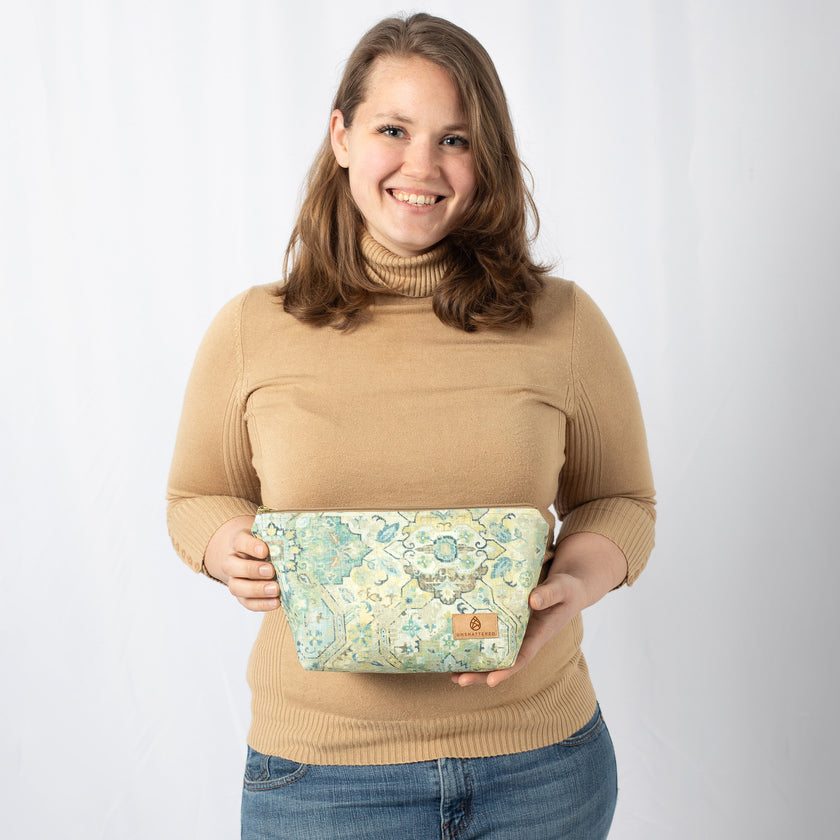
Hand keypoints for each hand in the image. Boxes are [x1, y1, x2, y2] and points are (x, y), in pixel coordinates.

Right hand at [203, 515, 279, 611]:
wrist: (253, 558)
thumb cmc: (265, 545)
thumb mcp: (269, 537)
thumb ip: (277, 539)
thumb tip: (297, 541)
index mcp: (239, 543)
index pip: (240, 541)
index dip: (251, 546)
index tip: (265, 550)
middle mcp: (232, 562)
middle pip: (232, 566)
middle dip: (252, 569)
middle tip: (271, 571)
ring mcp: (235, 580)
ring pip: (236, 587)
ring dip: (256, 590)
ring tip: (275, 589)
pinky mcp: (242, 596)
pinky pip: (247, 603)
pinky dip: (261, 604)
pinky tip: (276, 602)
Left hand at [451, 532, 626, 687]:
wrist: (570, 587)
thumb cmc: (568, 589)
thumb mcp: (563, 589)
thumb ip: (550, 594)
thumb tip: (532, 600)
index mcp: (539, 635)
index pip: (521, 658)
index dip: (506, 671)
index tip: (490, 681)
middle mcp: (525, 638)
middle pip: (502, 662)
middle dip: (481, 674)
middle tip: (458, 680)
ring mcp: (516, 632)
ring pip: (494, 653)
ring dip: (474, 664)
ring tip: (451, 673)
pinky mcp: (508, 622)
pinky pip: (492, 636)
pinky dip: (476, 642)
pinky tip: (457, 644)